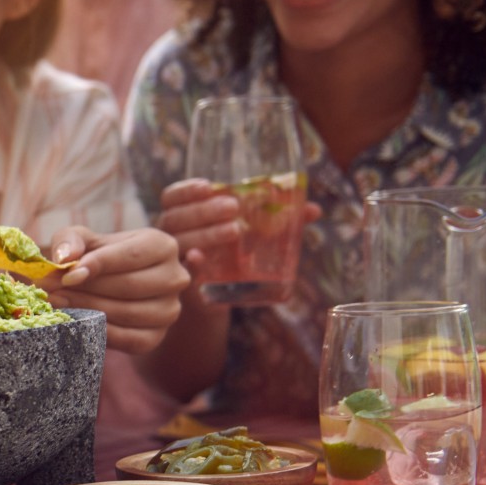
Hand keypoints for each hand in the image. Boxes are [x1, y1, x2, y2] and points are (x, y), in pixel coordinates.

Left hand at [43, 226, 186, 353]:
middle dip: (88, 290)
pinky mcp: (157, 336)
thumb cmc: (97, 257)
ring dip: (89, 310)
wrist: (107, 286)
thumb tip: (65, 257)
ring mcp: (170, 310)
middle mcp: (175, 277)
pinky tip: (77, 322)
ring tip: (59, 303)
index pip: (131, 255)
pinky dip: (101, 331)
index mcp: (162, 246)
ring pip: (130, 313)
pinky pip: (129, 339)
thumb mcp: (83, 240)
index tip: (67, 276)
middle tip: (53, 291)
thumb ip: (71, 240)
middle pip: (130, 286)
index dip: (98, 265)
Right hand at [156, 178, 319, 282]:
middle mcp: (171, 236)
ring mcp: (175, 261)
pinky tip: (199, 259)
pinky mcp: (184, 285)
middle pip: (176, 217)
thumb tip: (313, 210)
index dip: (186, 190)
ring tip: (235, 231)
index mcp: (182, 217)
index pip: (173, 197)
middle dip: (204, 210)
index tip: (209, 185)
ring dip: (205, 233)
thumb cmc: (229, 258)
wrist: (212, 299)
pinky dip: (190, 265)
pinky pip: (183, 273)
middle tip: (234, 208)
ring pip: (179, 242)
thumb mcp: (248, 236)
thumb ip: (275, 221)